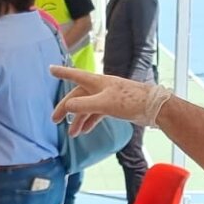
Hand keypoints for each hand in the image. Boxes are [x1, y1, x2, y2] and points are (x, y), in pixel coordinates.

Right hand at [50, 68, 174, 135]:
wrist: (153, 107)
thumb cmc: (130, 101)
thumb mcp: (103, 103)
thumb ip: (83, 105)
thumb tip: (66, 106)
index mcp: (97, 82)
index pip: (75, 75)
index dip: (62, 73)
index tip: (51, 69)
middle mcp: (101, 87)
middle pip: (78, 96)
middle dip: (66, 108)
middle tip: (55, 120)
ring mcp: (108, 97)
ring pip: (87, 107)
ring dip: (79, 119)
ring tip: (72, 134)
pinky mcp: (115, 106)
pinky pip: (97, 113)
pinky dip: (90, 121)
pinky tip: (86, 130)